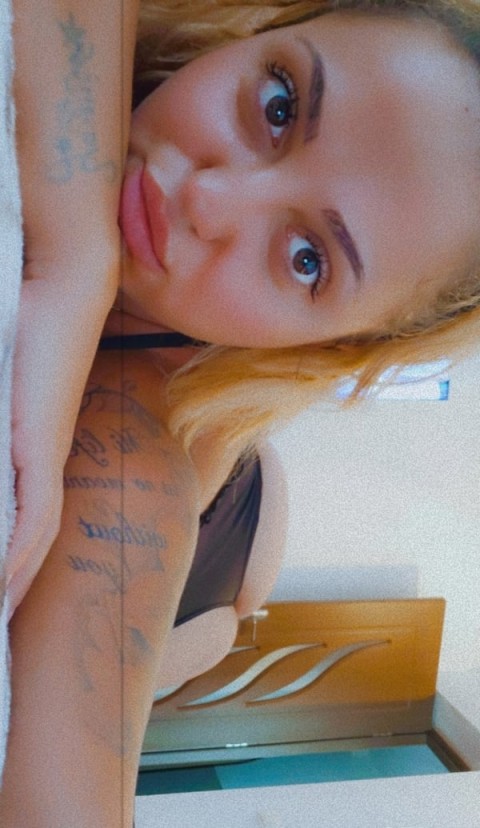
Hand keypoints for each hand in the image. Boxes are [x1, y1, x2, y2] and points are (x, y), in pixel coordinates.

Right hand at [6, 262, 117, 616]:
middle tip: (0, 642)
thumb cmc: (22, 340)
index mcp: (30, 463)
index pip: (14, 531)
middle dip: (8, 593)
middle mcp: (43, 471)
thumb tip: (8, 463)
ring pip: (30, 544)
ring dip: (10, 588)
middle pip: (24, 550)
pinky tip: (2, 589)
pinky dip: (17, 556)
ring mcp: (46, 462)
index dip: (6, 573)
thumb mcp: (5, 408)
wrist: (62, 292)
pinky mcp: (44, 448)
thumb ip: (7, 445)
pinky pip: (36, 516)